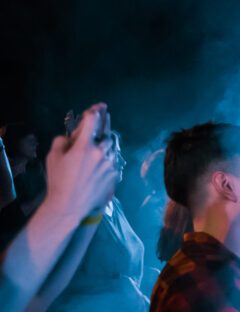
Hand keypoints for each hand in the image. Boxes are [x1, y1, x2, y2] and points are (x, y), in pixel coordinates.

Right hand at [44, 104, 117, 219]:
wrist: (70, 205)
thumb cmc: (58, 180)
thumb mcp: (53, 157)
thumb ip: (62, 141)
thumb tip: (71, 137)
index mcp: (85, 147)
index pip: (92, 122)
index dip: (94, 112)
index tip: (98, 106)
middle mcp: (101, 153)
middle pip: (107, 133)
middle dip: (104, 123)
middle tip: (104, 115)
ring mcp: (110, 165)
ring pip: (112, 147)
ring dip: (107, 142)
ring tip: (102, 139)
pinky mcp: (115, 175)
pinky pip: (114, 160)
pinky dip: (109, 156)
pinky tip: (104, 157)